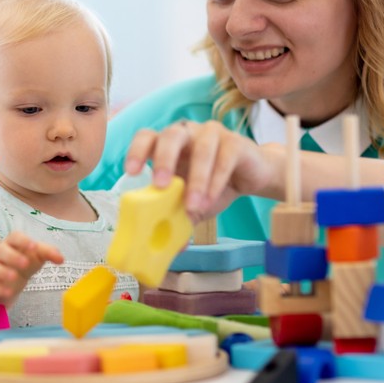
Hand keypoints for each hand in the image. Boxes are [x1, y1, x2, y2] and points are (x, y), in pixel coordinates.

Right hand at [0, 232, 63, 304]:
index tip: (33, 246)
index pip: (15, 236)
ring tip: (15, 277)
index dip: (23, 240)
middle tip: (26, 263)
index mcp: (14, 242)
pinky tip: (9, 292)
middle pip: (1, 250)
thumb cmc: (27, 258)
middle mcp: (1, 252)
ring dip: (3, 272)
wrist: (13, 274)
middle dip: (12, 256)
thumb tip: (61, 259)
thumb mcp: (39, 254)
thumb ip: (50, 253)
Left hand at [124, 120, 280, 220]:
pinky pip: (224, 159)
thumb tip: (169, 249)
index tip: (131, 172)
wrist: (252, 176)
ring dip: (196, 179)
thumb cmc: (214, 185)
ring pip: (201, 149)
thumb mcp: (192, 203)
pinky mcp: (235, 142)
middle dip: (164, 160)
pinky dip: (216, 182)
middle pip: (171, 135)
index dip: (136, 151)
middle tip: (160, 185)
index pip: (147, 137)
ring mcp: (211, 134)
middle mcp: (187, 133)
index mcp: (168, 144)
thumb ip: (178, 217)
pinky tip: (211, 200)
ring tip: (193, 206)